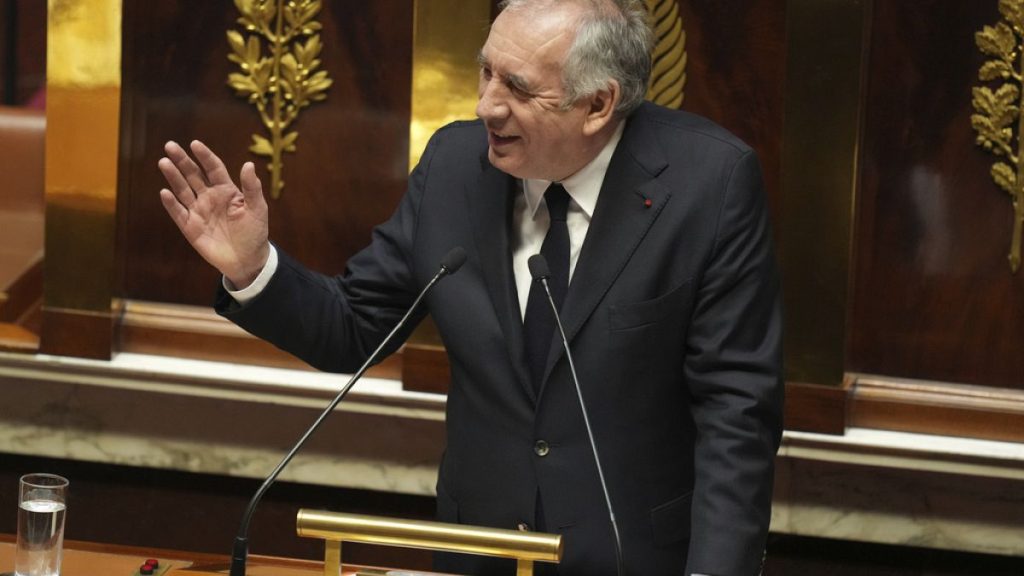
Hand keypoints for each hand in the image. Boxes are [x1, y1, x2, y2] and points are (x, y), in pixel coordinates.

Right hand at [158, 140, 270, 287]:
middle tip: (170, 146)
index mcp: (226, 190)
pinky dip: (171, 203)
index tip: (195, 144)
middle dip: (182, 160)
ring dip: (173, 177)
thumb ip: (252, 187)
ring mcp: (198, 211)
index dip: (204, 156)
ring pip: (183, 190)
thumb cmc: (254, 232)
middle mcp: (209, 197)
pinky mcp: (190, 227)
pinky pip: (178, 213)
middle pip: (193, 175)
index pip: (213, 168)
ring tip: (164, 162)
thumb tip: (248, 164)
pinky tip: (165, 192)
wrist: (247, 259)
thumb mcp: (257, 208)